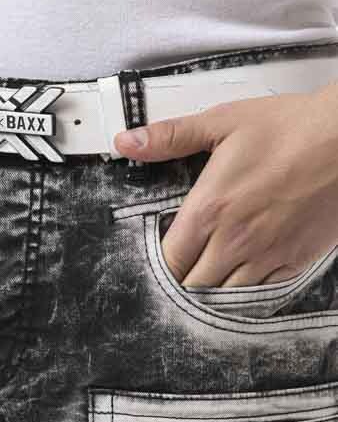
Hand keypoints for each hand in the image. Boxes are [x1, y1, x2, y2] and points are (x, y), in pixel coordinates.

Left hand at [113, 82, 337, 287]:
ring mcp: (265, 256)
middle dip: (183, 284)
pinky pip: (260, 295)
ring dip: (213, 293)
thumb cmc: (291, 128)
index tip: (160, 262)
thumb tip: (127, 142)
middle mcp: (234, 241)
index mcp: (209, 209)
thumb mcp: (224, 123)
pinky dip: (247, 293)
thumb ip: (171, 137)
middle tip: (183, 275)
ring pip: (224, 298)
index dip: (160, 267)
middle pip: (192, 287)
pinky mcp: (293, 263)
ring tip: (209, 281)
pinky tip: (242, 281)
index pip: (168, 261)